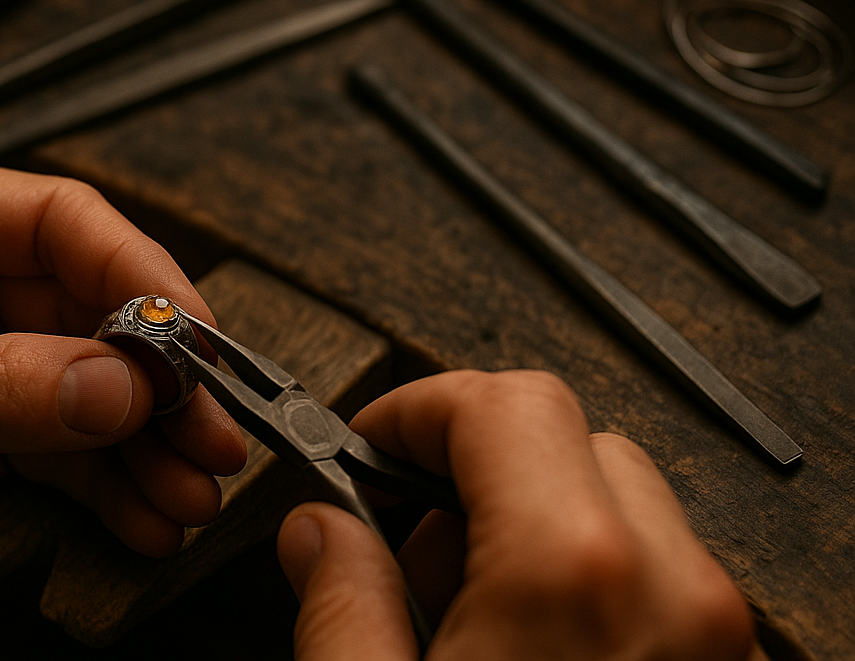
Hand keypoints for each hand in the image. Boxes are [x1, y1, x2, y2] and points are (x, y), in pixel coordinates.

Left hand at [0, 156, 243, 650]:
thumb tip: (113, 384)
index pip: (58, 220)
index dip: (138, 275)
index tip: (192, 341)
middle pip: (94, 304)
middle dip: (159, 375)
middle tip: (213, 434)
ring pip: (92, 383)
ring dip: (147, 440)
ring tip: (188, 495)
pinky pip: (65, 446)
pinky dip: (109, 483)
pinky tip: (143, 518)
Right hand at [275, 370, 763, 659]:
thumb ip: (338, 604)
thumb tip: (320, 534)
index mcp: (571, 575)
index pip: (498, 402)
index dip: (415, 410)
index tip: (369, 445)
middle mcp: (672, 591)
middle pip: (568, 439)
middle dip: (474, 469)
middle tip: (409, 546)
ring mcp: (718, 637)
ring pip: (626, 507)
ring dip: (535, 526)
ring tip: (468, 618)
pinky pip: (665, 580)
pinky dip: (592, 583)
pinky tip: (528, 652)